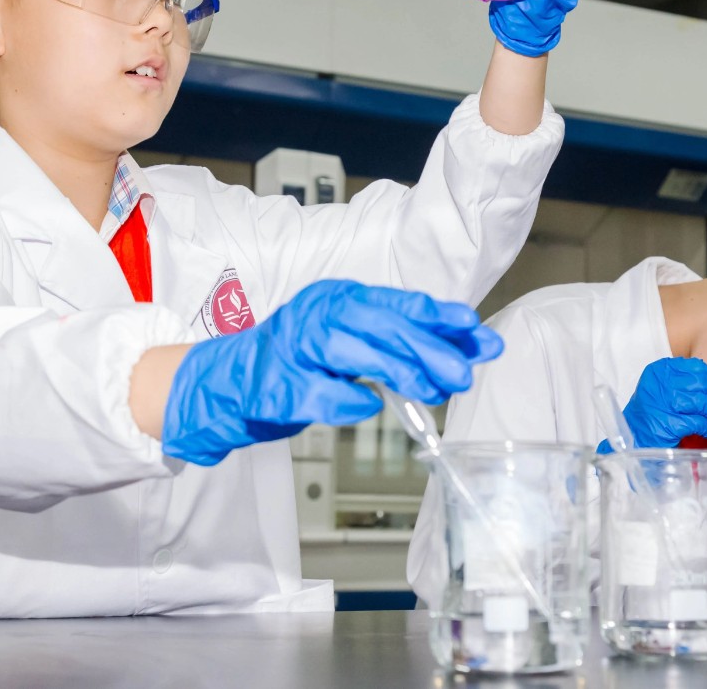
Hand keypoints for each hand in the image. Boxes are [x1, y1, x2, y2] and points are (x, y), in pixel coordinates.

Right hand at [162, 280, 502, 464]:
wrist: (229, 383)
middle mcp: (317, 313)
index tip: (477, 332)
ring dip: (396, 370)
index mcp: (340, 298)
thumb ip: (402, 345)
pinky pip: (318, 393)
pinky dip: (347, 402)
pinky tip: (368, 408)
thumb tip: (467, 351)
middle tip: (462, 373)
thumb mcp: (353, 345)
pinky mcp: (276, 384)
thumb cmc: (298, 363)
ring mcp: (293, 347)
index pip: (400, 303)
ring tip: (430, 390)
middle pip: (380, 324)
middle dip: (428, 349)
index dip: (441, 317)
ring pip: (350, 350)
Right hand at [603, 357, 706, 450]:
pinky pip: (697, 423)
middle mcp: (661, 382)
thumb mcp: (676, 389)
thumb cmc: (658, 411)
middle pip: (703, 384)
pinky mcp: (667, 424)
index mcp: (663, 369)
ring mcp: (663, 403)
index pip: (699, 367)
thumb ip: (704, 382)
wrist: (635, 435)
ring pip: (703, 403)